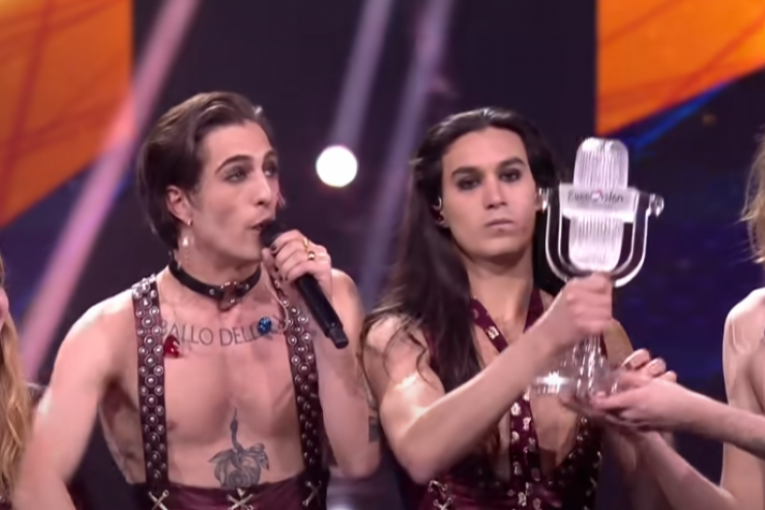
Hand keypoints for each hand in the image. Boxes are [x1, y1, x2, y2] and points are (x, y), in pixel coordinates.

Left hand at [262, 230, 332, 300]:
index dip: (280, 242)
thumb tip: (264, 250)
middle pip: (293, 244)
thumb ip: (271, 262)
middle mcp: (318, 249)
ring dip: (286, 268)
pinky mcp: (324, 269)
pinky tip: (291, 280)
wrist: (311, 308)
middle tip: (279, 272)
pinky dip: (293, 272)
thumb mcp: (280, 274)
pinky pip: (304, 265)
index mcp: (309, 246)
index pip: (293, 234)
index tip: (272, 254)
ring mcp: (323, 258)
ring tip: (285, 278)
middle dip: (281, 259)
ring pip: (297, 255)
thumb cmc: (297, 289)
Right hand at [538, 273, 612, 351]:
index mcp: (573, 285)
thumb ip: (588, 285)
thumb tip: (608, 278)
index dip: (606, 289)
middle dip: (607, 305)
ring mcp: (580, 311)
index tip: (602, 295)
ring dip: (606, 317)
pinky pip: (605, 324)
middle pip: (607, 298)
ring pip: (608, 311)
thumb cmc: (558, 315)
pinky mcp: (584, 326)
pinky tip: (594, 327)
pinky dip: (603, 326)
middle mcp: (576, 296)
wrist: (546, 336)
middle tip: (597, 311)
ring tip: (595, 319)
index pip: (602, 282)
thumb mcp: (568, 293)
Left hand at [560, 350, 675, 428]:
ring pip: (607, 418)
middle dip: (582, 406)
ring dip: (592, 410)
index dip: (583, 400)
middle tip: (565, 397)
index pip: (600, 405)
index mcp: (629, 404)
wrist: (691, 416)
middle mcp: (627, 418)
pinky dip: (605, 414)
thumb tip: (610, 376)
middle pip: (599, 413)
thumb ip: (628, 380)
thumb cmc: (672, 396)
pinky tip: (600, 406)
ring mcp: (633, 425)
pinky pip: (616, 421)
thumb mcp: (650, 383)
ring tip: (576, 400)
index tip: (568, 393)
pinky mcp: (638, 428)